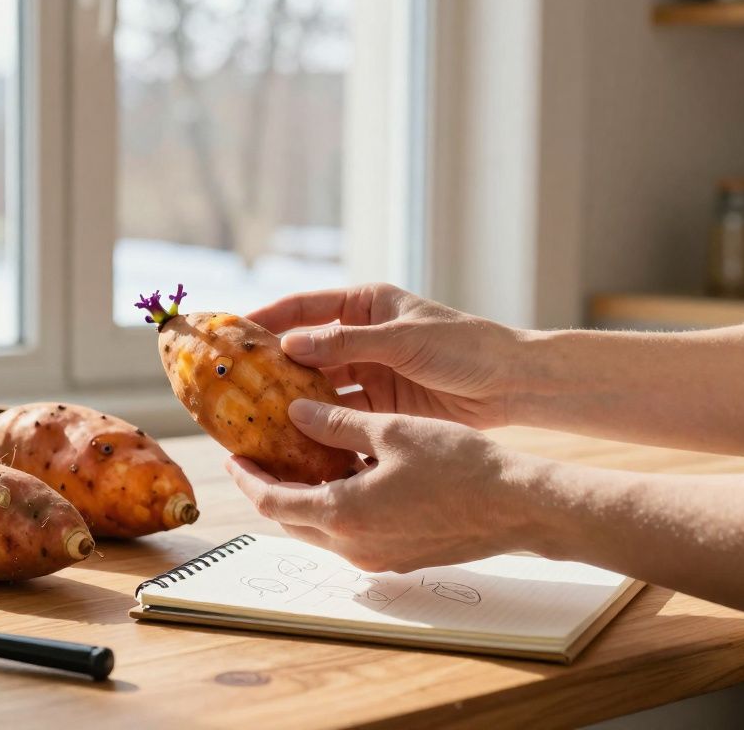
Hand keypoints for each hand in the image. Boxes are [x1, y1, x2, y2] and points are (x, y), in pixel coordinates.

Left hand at [224, 399, 541, 572]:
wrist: (518, 506)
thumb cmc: (460, 465)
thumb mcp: (390, 431)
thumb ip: (335, 424)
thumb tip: (295, 413)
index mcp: (342, 514)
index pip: (272, 501)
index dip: (247, 478)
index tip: (232, 456)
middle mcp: (352, 547)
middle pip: (291, 520)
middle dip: (270, 489)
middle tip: (258, 456)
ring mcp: (376, 559)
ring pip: (321, 530)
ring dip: (304, 498)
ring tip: (298, 460)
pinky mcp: (398, 559)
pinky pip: (350, 535)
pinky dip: (336, 508)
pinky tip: (345, 477)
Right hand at [247, 284, 527, 428]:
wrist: (510, 385)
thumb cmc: (464, 347)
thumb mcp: (403, 340)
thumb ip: (346, 343)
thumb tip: (291, 346)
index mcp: (365, 305)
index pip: (304, 307)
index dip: (268, 318)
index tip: (233, 331)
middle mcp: (361, 337)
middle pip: (305, 350)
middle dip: (272, 365)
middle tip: (234, 381)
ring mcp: (369, 372)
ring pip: (319, 386)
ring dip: (293, 399)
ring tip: (257, 415)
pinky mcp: (379, 406)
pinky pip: (339, 415)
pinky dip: (319, 425)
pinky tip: (296, 438)